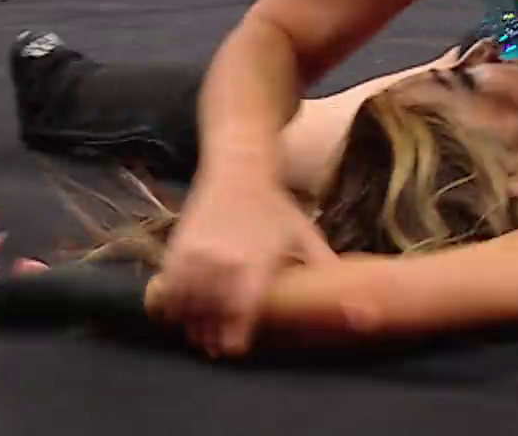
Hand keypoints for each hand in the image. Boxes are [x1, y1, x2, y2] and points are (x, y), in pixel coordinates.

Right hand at [151, 173, 328, 358]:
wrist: (240, 170)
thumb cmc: (275, 206)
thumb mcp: (303, 232)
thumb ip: (320, 263)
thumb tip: (351, 291)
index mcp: (256, 262)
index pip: (241, 311)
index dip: (234, 337)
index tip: (235, 348)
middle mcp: (224, 261)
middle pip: (210, 315)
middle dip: (210, 336)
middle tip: (214, 347)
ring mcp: (197, 254)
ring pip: (185, 304)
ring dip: (188, 322)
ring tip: (197, 331)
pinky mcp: (177, 247)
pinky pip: (166, 286)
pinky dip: (169, 302)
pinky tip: (178, 309)